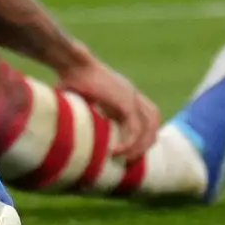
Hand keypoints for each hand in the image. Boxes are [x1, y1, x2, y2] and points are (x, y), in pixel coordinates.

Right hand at [50, 46, 161, 162]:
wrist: (73, 64)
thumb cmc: (71, 78)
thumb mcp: (83, 101)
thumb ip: (88, 115)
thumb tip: (70, 134)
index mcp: (125, 94)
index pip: (148, 114)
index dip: (144, 132)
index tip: (132, 149)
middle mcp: (132, 94)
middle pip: (154, 120)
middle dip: (146, 141)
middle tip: (131, 159)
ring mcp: (131, 97)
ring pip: (148, 127)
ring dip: (138, 147)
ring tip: (124, 160)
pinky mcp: (125, 102)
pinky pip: (134, 129)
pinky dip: (127, 144)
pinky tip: (114, 152)